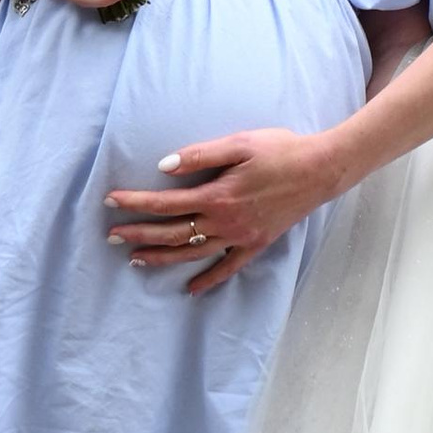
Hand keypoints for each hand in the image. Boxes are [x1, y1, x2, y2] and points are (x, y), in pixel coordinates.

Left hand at [106, 126, 339, 292]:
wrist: (321, 169)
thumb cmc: (281, 150)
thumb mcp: (240, 143)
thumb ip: (200, 155)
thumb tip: (163, 166)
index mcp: (217, 195)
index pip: (165, 203)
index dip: (135, 203)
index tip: (111, 202)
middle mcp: (225, 222)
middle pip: (172, 233)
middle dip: (139, 234)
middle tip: (111, 236)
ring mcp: (241, 237)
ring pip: (193, 253)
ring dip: (162, 257)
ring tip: (136, 260)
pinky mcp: (256, 243)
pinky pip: (228, 267)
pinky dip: (209, 280)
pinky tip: (191, 289)